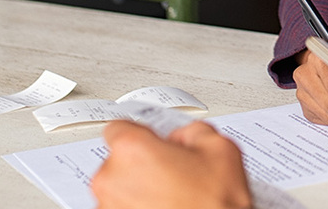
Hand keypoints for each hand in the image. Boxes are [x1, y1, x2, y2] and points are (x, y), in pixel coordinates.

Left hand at [91, 120, 251, 208]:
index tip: (151, 141)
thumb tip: (185, 137)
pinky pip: (122, 208)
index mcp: (132, 150)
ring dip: (139, 190)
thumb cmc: (212, 204)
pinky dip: (138, 208)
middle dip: (143, 164)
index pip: (119, 127)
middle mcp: (111, 178)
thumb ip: (194, 131)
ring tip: (171, 198)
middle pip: (119, 160)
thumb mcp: (219, 149)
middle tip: (172, 173)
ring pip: (120, 188)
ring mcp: (107, 206)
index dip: (141, 134)